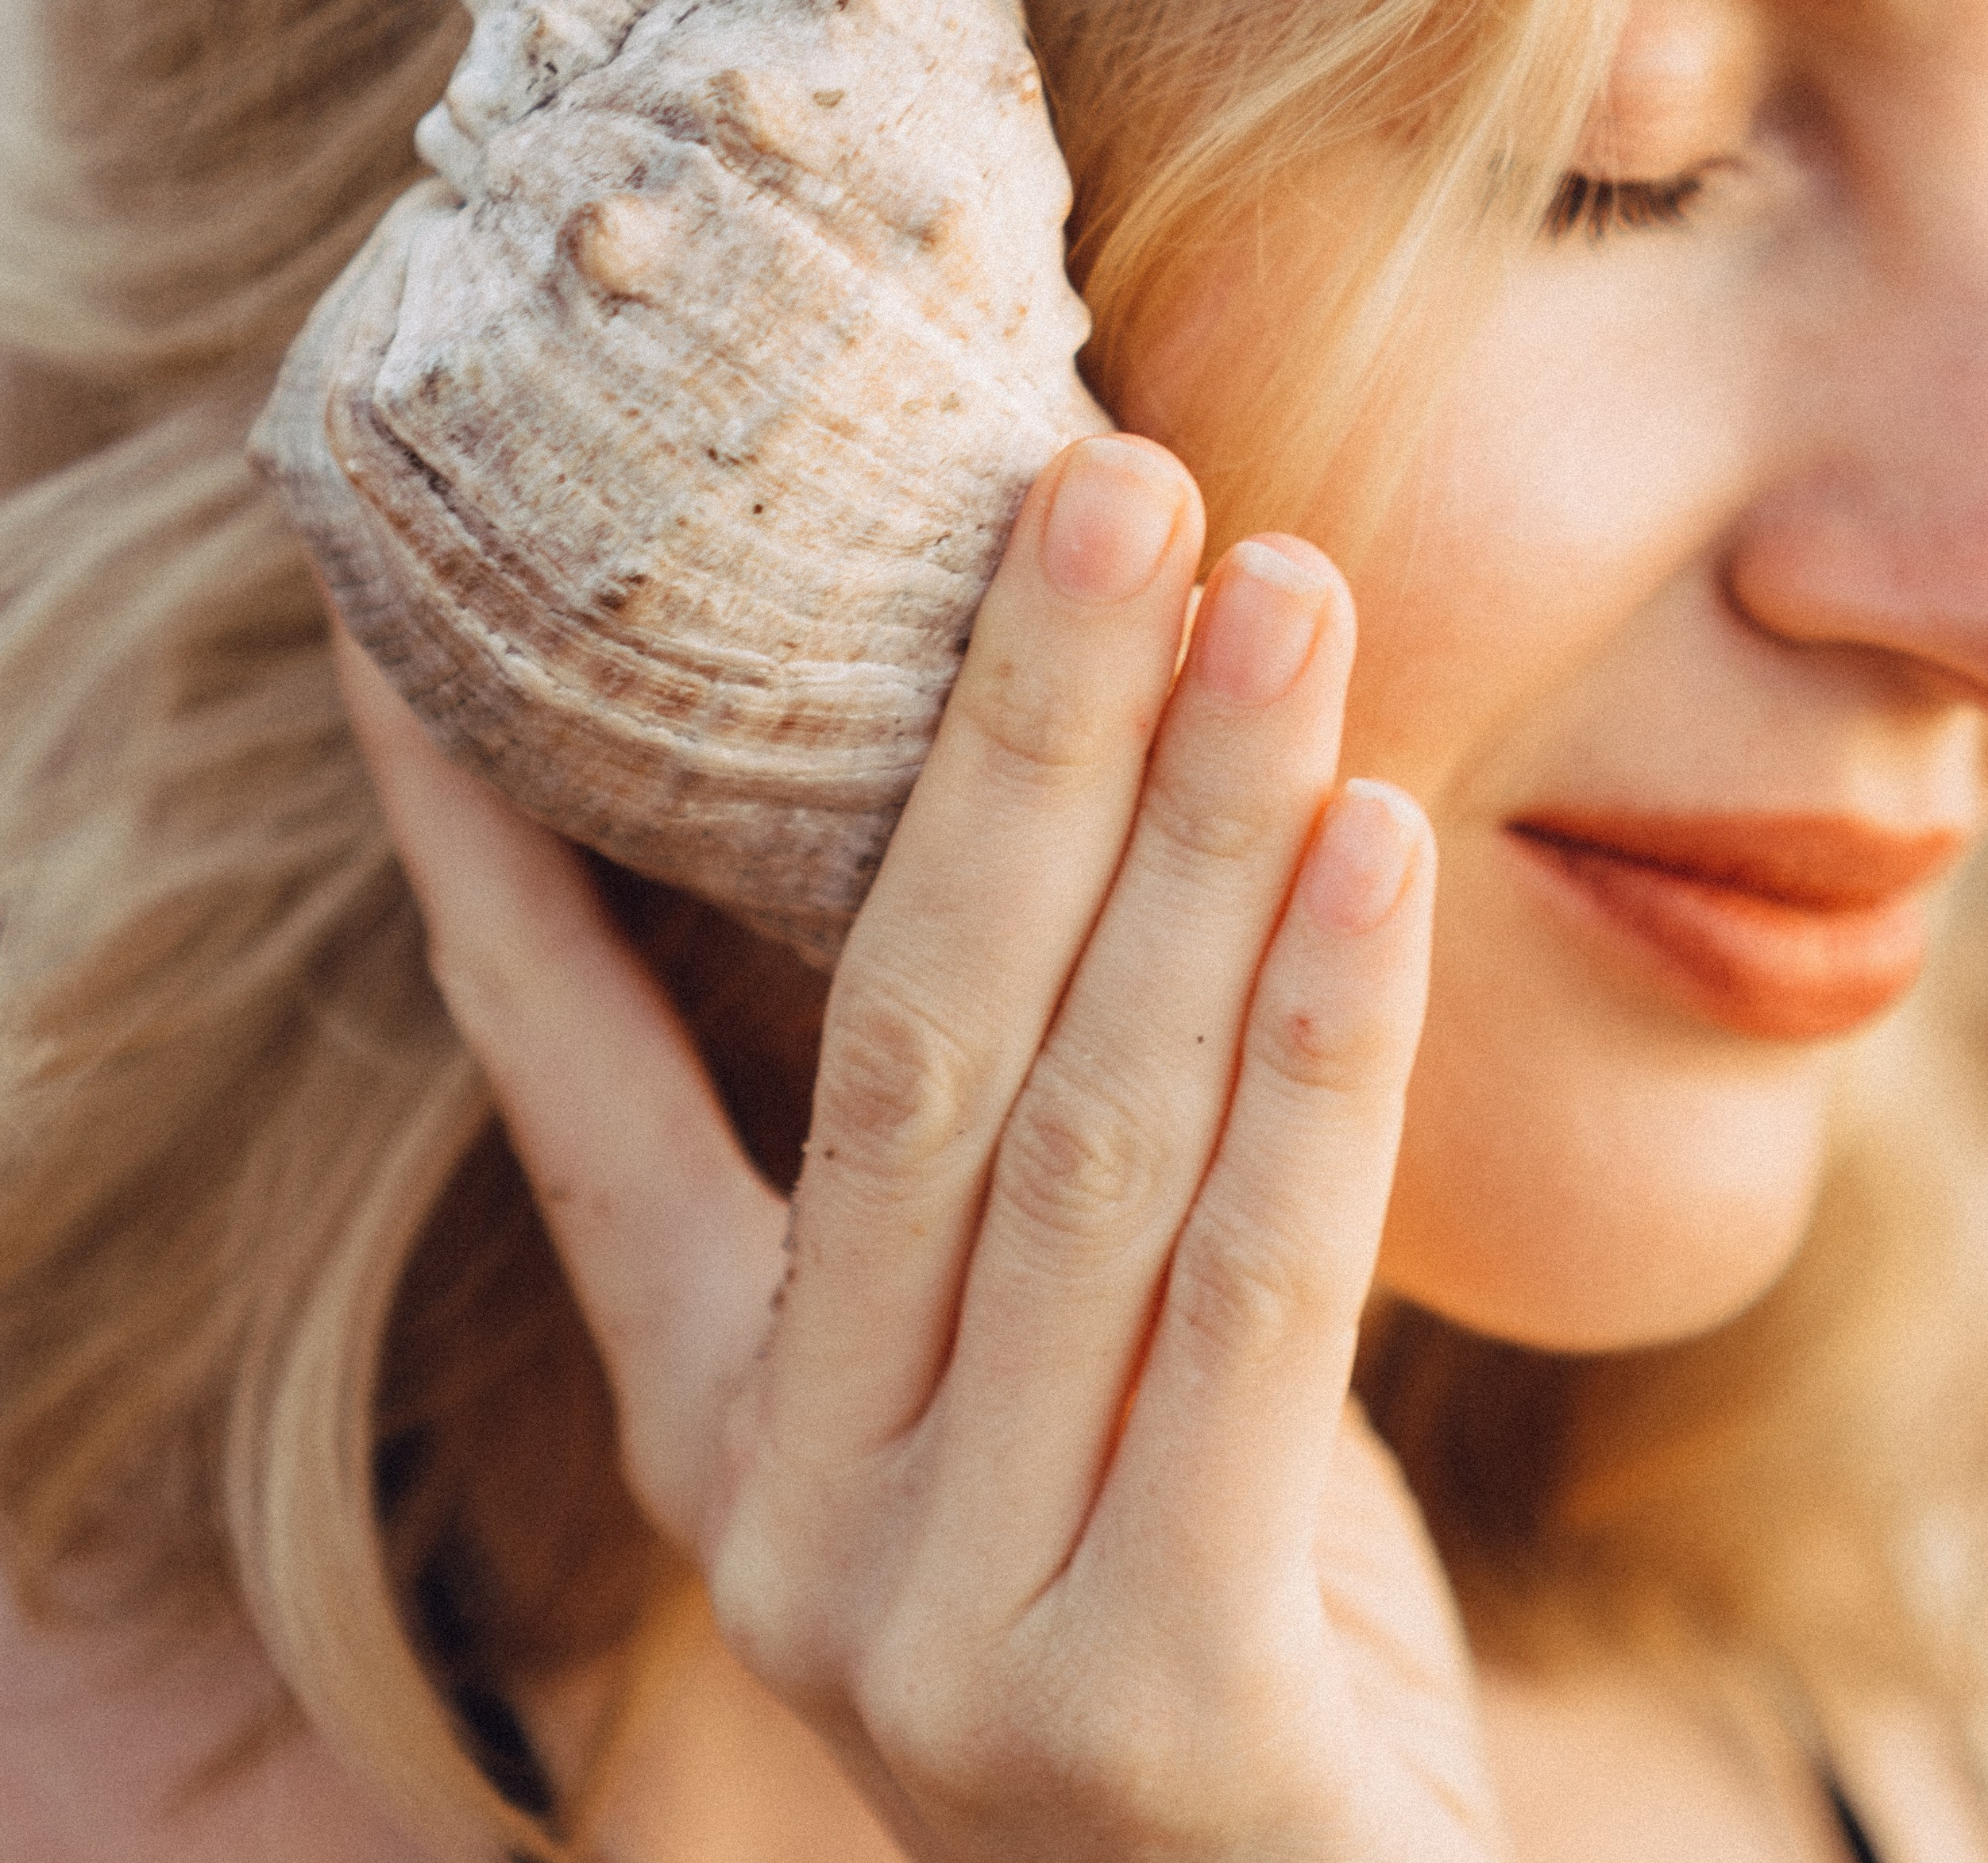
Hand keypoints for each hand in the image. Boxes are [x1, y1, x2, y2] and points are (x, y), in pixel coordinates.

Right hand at [334, 435, 1507, 1860]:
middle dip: (1007, 731)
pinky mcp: (1151, 1706)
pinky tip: (1378, 841)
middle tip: (1101, 474)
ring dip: (1195, 829)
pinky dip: (1324, 1043)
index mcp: (725, 1422)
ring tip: (1279, 591)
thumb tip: (1075, 778)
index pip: (563, 1083)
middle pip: (899, 1038)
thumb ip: (1033, 1152)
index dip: (490, 850)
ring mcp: (947, 1628)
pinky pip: (1258, 1290)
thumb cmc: (1193, 1598)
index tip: (415, 631)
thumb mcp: (1051, 1372)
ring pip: (1088, 1132)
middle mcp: (791, 1518)